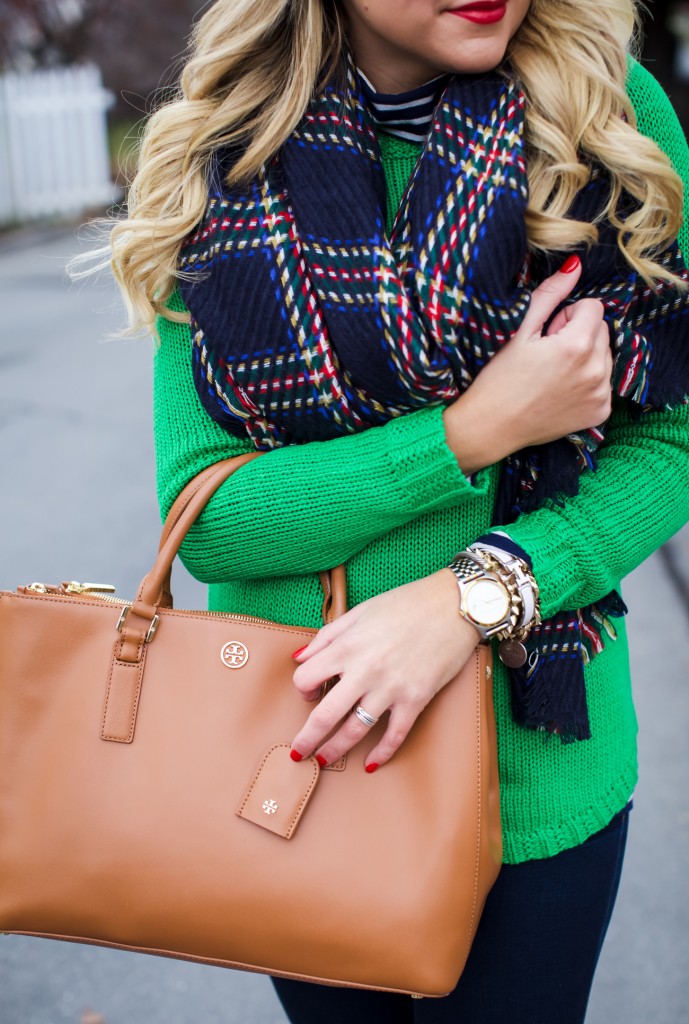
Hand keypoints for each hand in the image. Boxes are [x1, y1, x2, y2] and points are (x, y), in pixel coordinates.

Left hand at [290, 570, 479, 771]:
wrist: (453, 605)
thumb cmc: (406, 604)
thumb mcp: (359, 612)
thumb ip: (327, 636)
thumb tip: (300, 657)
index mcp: (347, 646)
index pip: (306, 678)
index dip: (302, 688)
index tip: (310, 693)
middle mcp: (364, 671)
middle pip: (324, 715)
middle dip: (307, 739)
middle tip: (298, 753)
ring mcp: (390, 688)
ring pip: (354, 731)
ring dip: (335, 750)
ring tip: (324, 760)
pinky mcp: (415, 699)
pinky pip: (394, 735)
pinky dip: (381, 754)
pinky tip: (370, 764)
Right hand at [443, 256, 613, 473]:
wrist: (490, 427)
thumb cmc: (499, 378)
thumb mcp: (520, 331)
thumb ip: (550, 295)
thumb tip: (575, 266)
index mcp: (577, 345)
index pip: (594, 307)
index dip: (567, 316)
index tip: (547, 333)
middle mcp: (596, 370)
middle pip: (602, 330)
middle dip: (579, 334)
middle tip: (547, 354)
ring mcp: (600, 394)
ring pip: (605, 355)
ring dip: (585, 357)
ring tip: (552, 374)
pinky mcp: (600, 411)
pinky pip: (604, 383)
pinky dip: (587, 382)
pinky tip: (560, 391)